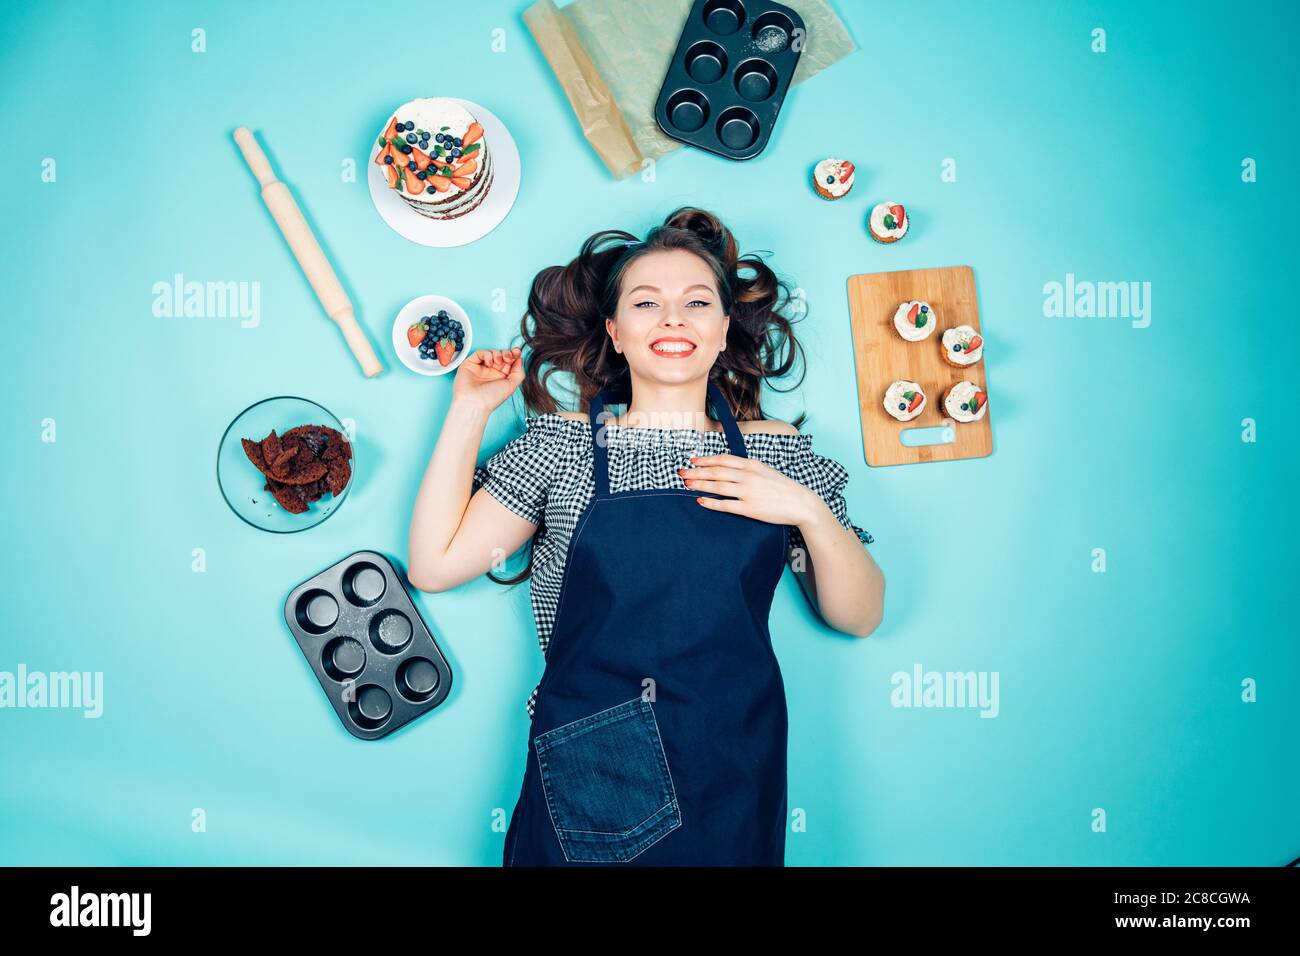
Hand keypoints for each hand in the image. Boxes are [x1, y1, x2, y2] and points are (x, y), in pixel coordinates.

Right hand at [452, 347, 523, 412]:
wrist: (475, 403)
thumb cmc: (492, 398)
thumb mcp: (512, 385)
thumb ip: (518, 372)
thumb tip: (520, 359)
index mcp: (501, 377)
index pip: (509, 362)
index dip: (514, 355)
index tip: (517, 352)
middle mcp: (491, 372)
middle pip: (501, 355)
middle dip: (506, 353)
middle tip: (508, 358)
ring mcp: (481, 368)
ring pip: (491, 352)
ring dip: (497, 354)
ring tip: (498, 362)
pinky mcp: (470, 364)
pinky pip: (480, 353)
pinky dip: (487, 354)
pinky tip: (489, 363)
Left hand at [680, 453, 824, 525]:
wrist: (801, 503)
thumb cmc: (783, 487)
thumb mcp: (765, 471)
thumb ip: (748, 468)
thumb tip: (729, 468)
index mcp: (752, 465)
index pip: (723, 459)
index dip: (706, 460)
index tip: (693, 461)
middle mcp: (748, 476)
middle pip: (716, 472)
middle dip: (697, 472)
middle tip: (681, 473)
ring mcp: (748, 492)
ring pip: (718, 486)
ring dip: (701, 485)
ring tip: (687, 485)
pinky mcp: (750, 508)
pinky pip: (726, 505)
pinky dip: (712, 502)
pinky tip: (701, 501)